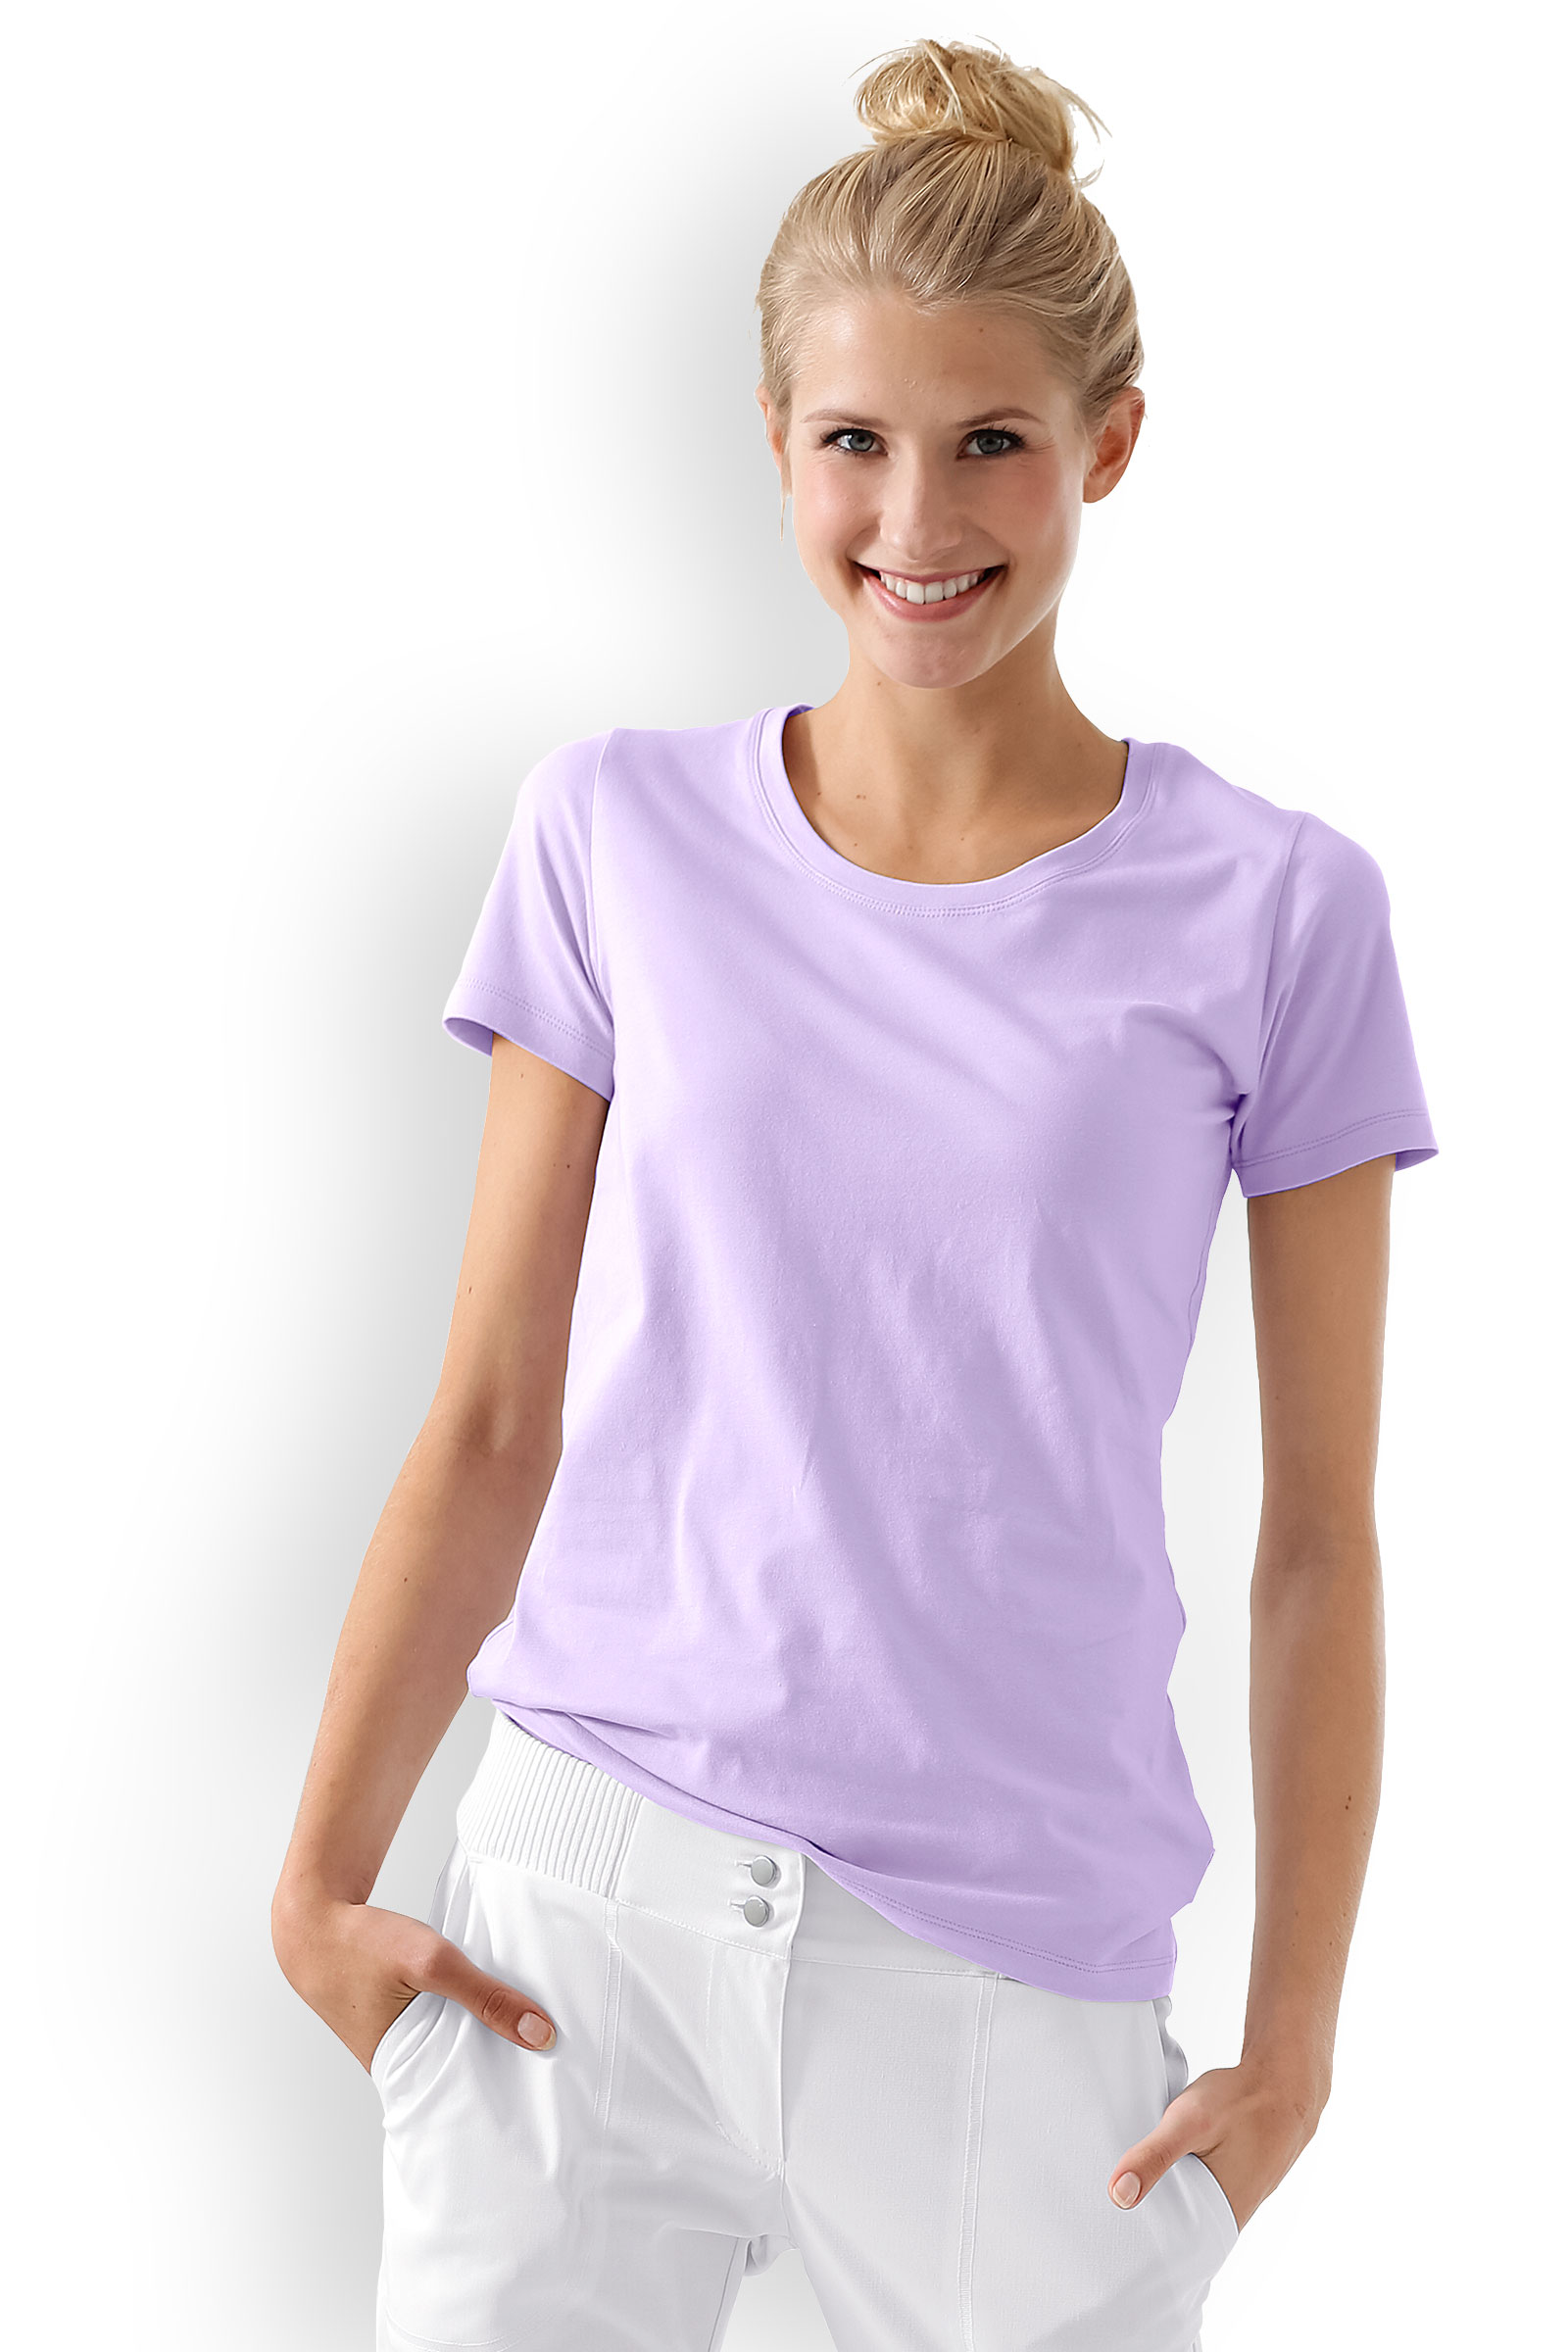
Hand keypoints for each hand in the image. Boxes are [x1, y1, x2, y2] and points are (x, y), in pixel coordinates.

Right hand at [272, 1886, 558, 2072]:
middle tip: (548, 2064)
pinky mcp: (395, 2013)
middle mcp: (395, 2064)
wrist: (312, 1918)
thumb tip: (540, 2033)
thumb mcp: (432, 1963)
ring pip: (450, 2043)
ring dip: (480, 2033)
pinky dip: (462, 2012)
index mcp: (399, 2071)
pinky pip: (439, 2021)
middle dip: (496, 2066)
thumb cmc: (361, 1943)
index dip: (498, 2096)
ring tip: (528, 2035)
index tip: (541, 2095)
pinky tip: (491, 2001)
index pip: (460, 2097)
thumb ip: (486, 1996)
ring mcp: (394, 2038)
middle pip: (459, 2072)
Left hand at [1105, 2056, 1327, 2234]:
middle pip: (1179, 2225)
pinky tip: (1165, 2163)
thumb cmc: (1243, 2102)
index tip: (1112, 2231)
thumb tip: (1118, 2196)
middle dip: (1149, 2214)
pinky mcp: (1235, 2177)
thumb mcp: (1189, 2122)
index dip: (1142, 2238)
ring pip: (1190, 2203)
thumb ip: (1153, 2156)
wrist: (1285, 2082)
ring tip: (1132, 2183)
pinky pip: (1201, 2186)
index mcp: (1220, 2215)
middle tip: (1112, 2202)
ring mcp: (1235, 2195)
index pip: (1173, 2247)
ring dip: (1166, 2192)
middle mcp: (1230, 2214)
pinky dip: (1182, 2176)